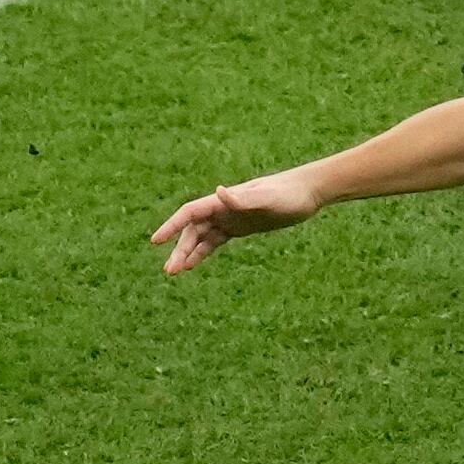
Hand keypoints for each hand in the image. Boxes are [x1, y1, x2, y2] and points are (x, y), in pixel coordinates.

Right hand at [150, 174, 321, 272]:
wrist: (308, 193)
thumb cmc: (289, 194)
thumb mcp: (268, 198)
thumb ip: (244, 198)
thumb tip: (220, 191)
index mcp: (223, 200)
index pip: (190, 213)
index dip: (171, 226)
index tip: (155, 241)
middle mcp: (222, 208)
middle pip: (192, 230)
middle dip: (178, 249)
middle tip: (169, 271)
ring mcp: (230, 218)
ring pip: (200, 237)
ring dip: (186, 253)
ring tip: (174, 272)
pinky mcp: (240, 228)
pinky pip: (214, 241)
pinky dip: (201, 252)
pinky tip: (191, 265)